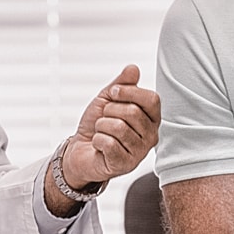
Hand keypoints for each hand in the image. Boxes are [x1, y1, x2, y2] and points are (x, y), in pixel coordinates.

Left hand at [60, 64, 160, 188]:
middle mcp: (151, 136)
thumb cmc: (98, 124)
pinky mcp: (125, 164)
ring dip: (102, 126)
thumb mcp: (108, 99)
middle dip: (110, 111)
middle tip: (105, 119)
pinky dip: (97, 140)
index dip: (129, 92)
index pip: (152, 99)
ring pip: (119, 127)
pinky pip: (109, 143)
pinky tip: (99, 146)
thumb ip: (122, 84)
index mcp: (151, 118)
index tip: (113, 93)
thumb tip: (133, 68)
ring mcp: (139, 152)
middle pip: (133, 112)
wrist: (81, 149)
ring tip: (102, 132)